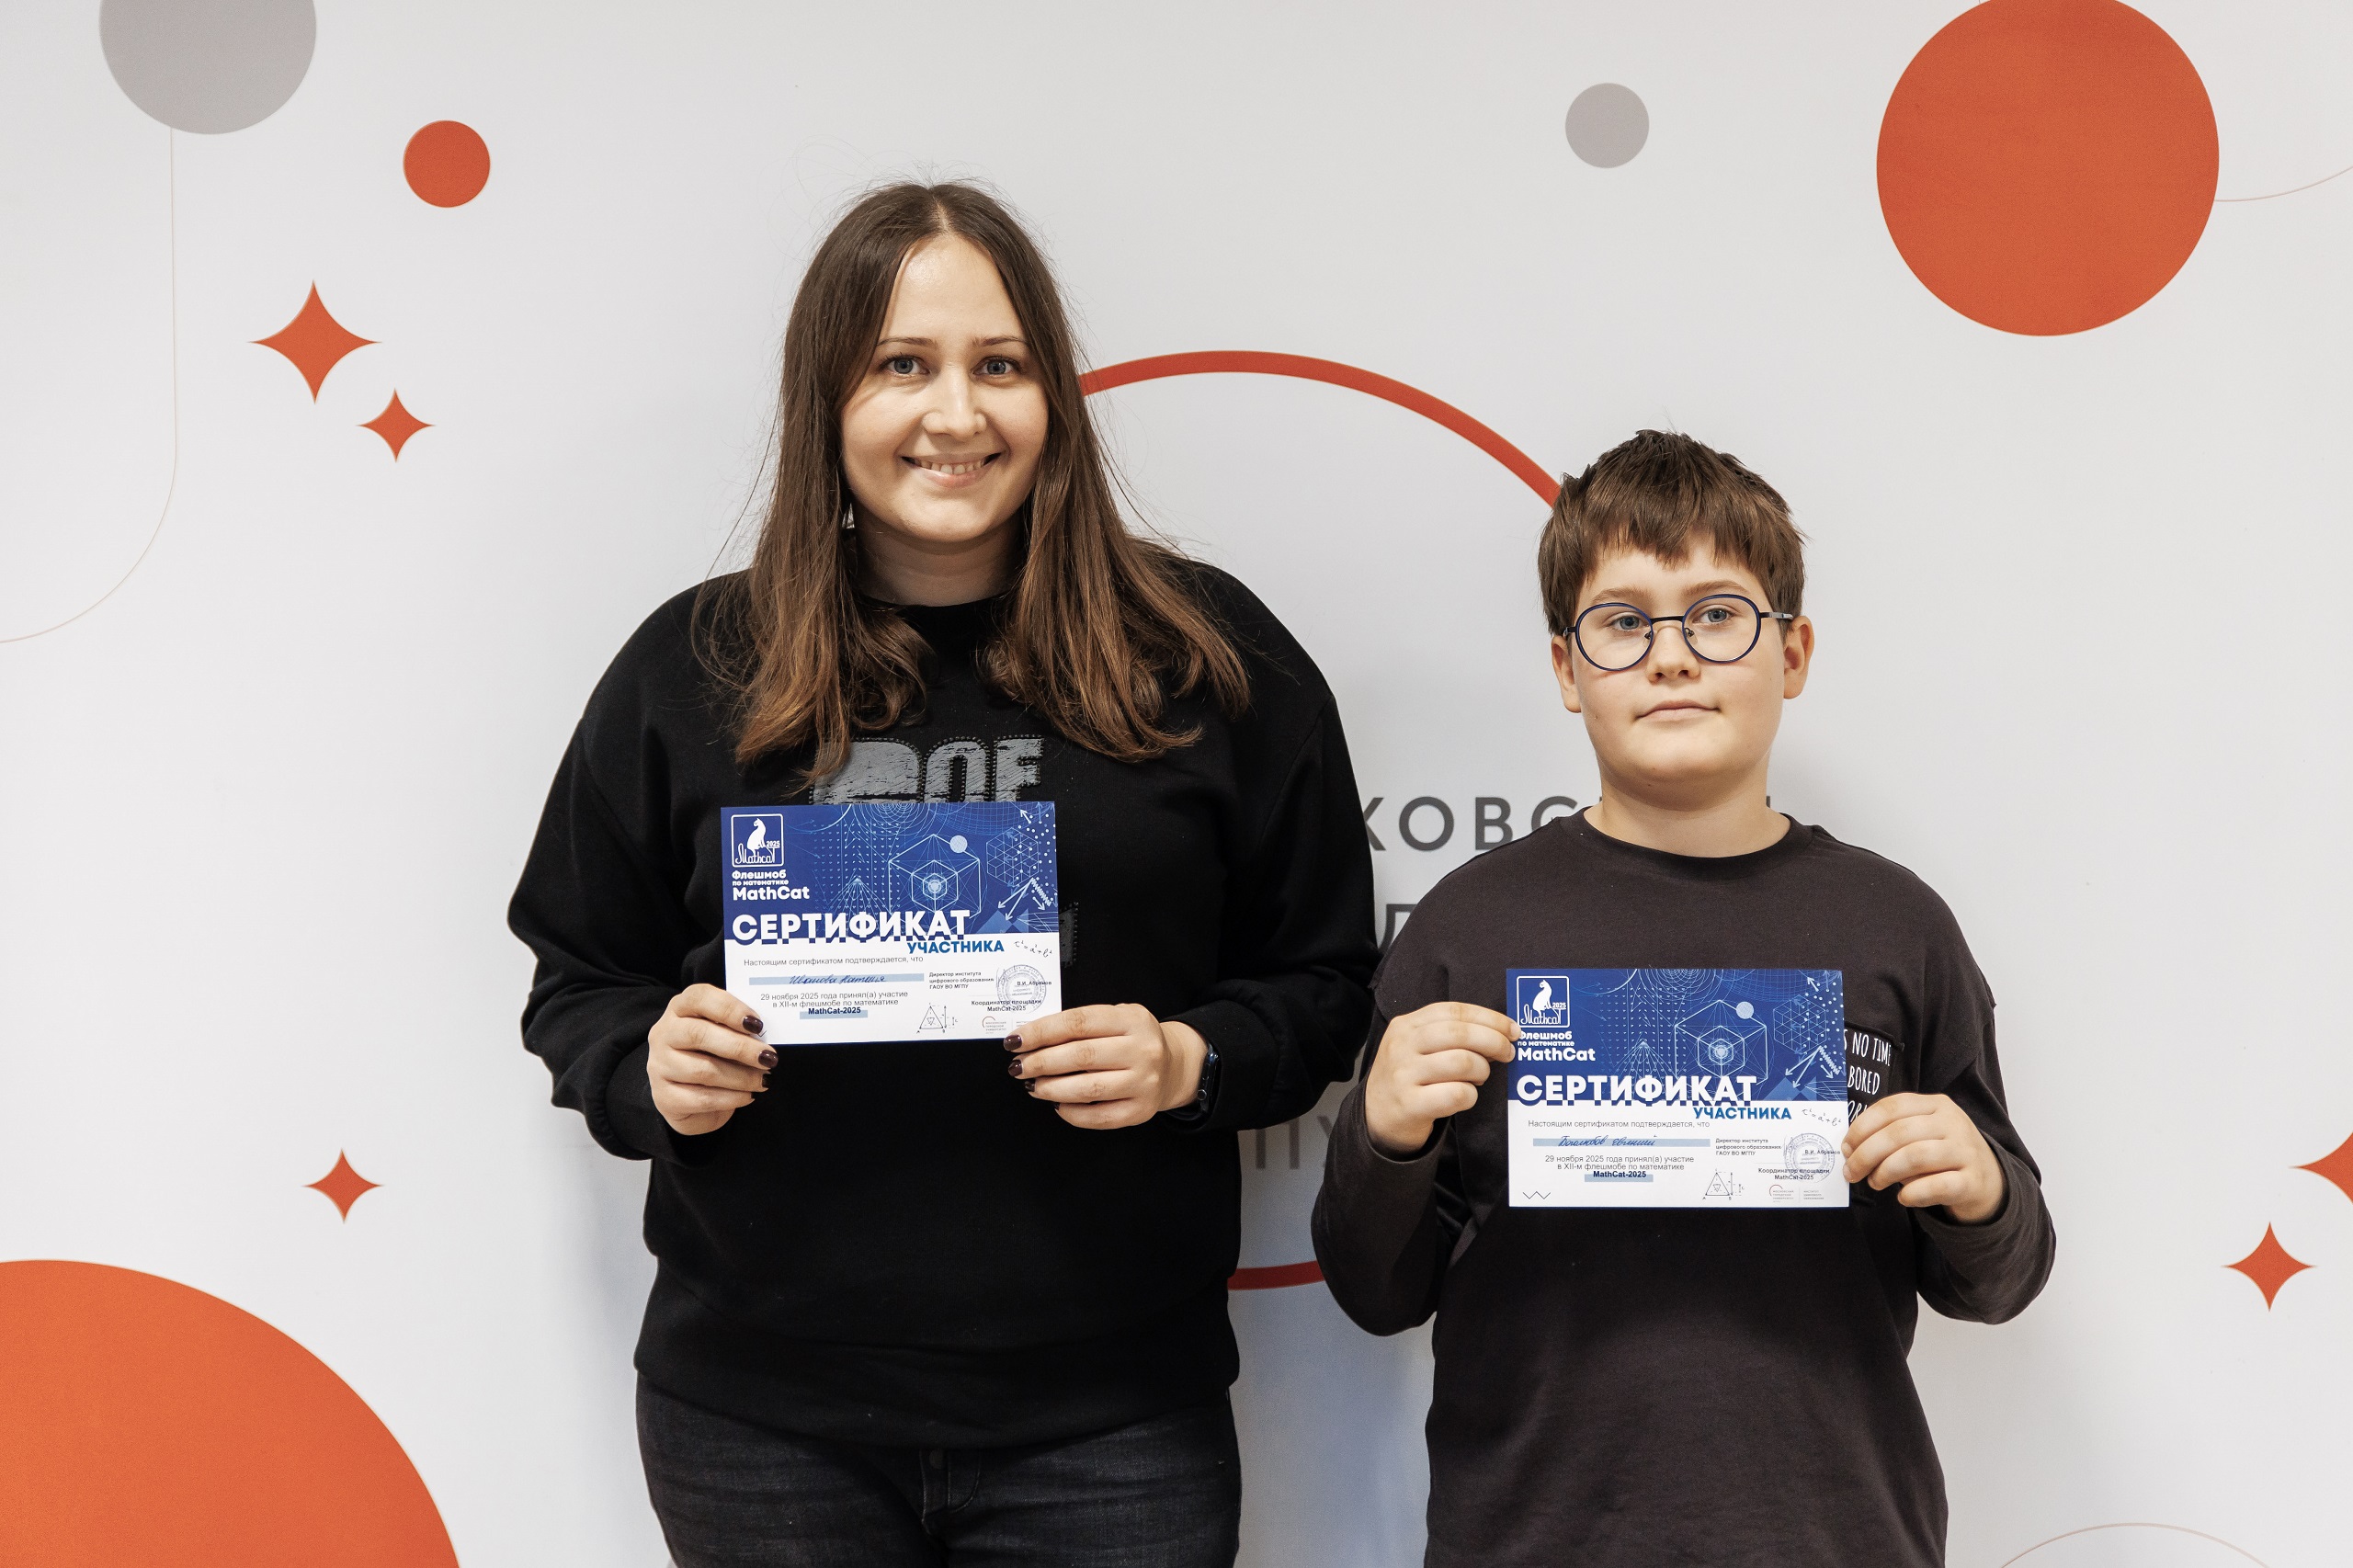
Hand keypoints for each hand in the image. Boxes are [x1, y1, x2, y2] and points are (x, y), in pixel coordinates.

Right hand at [648, 984, 772, 1135]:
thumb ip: (739, 1029)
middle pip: (699, 1034)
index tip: (757, 1024)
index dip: (729, 1009)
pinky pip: (702, 1098)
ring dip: (741, 1076)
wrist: (690, 1099)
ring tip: (764, 1080)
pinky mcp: (664, 1097)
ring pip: (703, 1070)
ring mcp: (660, 1066)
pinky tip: (748, 1095)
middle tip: (768, 1057)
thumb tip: (765, 1038)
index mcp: (680, 1009)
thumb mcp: (723, 1034)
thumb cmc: (714, 1057)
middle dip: (740, 1047)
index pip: (699, 998)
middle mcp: (664, 1034)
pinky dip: (731, 1098)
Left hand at [1006, 1004, 1206, 1129]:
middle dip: (1041, 1062)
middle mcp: (1142, 1050)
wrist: (1173, 1065)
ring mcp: (1144, 1083)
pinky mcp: (1141, 1111)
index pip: (1078, 1022)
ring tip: (1033, 1085)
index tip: (1017, 1039)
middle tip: (1019, 1066)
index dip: (1042, 1031)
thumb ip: (1081, 1025)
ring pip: (1088, 1089)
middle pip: (1081, 1055)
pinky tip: (1057, 1104)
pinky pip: (1099, 1117)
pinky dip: (1071, 1113)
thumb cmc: (1132, 1040)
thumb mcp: (1115, 1018)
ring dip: (1052, 1088)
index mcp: (1132, 1019)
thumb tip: (1033, 1040)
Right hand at [1363, 1002, 1518, 1156]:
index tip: (1512, 1030)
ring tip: (1480, 1077)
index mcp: (1406, 1025)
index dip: (1489, 1018)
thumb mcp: (1418, 1047)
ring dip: (1482, 1070)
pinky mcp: (1410, 1104)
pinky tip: (1465, 1096)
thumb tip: (1499, 1034)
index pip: (1454, 1011)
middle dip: (1494, 1041)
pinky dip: (1471, 1095)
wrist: (1376, 1117)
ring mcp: (1403, 1075)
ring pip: (1462, 1062)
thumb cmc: (1409, 1078)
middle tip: (1507, 1053)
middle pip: (1460, 1033)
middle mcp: (1402, 1045)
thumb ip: (1451, 1036)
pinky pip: (1456, 1094)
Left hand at [1842, 1092, 2005, 1223]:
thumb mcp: (1920, 1134)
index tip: (1846, 1147)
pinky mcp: (1973, 1181)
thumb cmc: (1941, 1155)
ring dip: (1886, 1172)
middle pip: (1899, 1133)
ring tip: (1875, 1182)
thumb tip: (1851, 1149)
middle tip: (1852, 1172)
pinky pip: (1936, 1186)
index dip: (1862, 1127)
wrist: (1987, 1181)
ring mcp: (1966, 1151)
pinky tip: (1902, 1197)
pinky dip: (1912, 1193)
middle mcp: (1953, 1123)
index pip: (1891, 1107)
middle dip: (1866, 1154)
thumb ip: (1890, 1134)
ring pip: (1915, 1157)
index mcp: (1936, 1105)